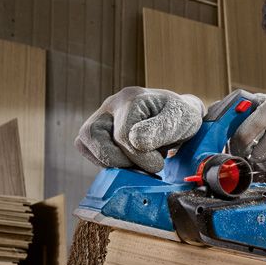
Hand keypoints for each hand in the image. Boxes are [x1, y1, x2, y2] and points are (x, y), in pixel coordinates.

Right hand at [75, 87, 205, 172]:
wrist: (178, 116)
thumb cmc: (181, 117)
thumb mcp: (181, 120)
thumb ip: (160, 130)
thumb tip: (134, 141)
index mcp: (132, 98)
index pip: (122, 136)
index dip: (140, 157)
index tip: (159, 163)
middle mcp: (111, 104)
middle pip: (91, 135)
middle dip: (117, 159)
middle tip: (143, 166)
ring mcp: (102, 116)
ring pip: (85, 142)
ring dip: (108, 161)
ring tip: (135, 164)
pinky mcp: (99, 129)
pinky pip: (87, 148)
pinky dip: (104, 161)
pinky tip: (127, 162)